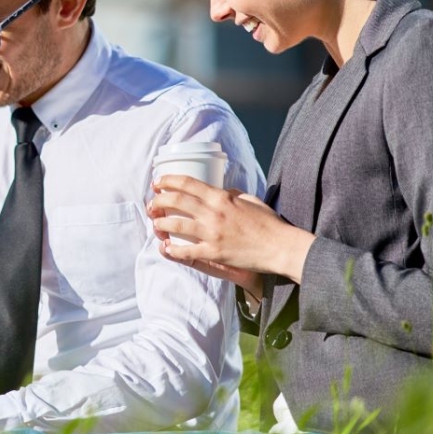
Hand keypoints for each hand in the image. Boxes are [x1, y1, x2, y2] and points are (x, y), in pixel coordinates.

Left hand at [148, 175, 314, 291]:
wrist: (281, 247)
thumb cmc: (269, 224)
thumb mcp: (252, 201)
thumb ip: (234, 194)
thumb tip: (225, 191)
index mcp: (221, 198)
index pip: (187, 184)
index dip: (168, 181)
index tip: (157, 182)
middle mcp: (213, 213)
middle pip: (176, 201)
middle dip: (158, 200)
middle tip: (152, 203)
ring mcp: (212, 233)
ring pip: (175, 225)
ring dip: (160, 223)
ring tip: (155, 223)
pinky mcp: (214, 252)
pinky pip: (186, 251)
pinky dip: (172, 250)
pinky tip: (166, 248)